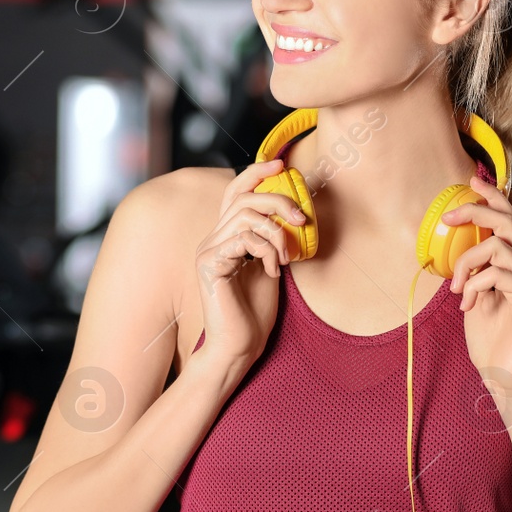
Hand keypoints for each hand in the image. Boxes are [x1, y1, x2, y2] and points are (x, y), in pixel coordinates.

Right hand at [194, 159, 304, 385]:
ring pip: (246, 214)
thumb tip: (295, 213)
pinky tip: (273, 271)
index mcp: (226, 236)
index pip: (236, 190)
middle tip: (302, 220)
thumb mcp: (272, 267)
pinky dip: (267, 250)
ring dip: (277, 233)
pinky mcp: (210, 263)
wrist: (239, 347)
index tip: (282, 164)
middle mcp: (212, 238)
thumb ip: (274, 240)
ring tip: (286, 257)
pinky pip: (244, 237)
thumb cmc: (255, 313)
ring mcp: (208, 250)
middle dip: (279, 200)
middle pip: (244, 195)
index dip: (257, 172)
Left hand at [441, 177, 511, 389]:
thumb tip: (459, 247)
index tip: (470, 181)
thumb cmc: (490, 341)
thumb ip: (473, 272)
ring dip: (468, 262)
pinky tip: (468, 304)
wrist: (504, 377)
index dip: (493, 196)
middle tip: (449, 218)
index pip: (508, 220)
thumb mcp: (474, 297)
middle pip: (507, 221)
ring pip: (499, 246)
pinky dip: (476, 284)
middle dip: (477, 210)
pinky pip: (500, 273)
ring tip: (457, 288)